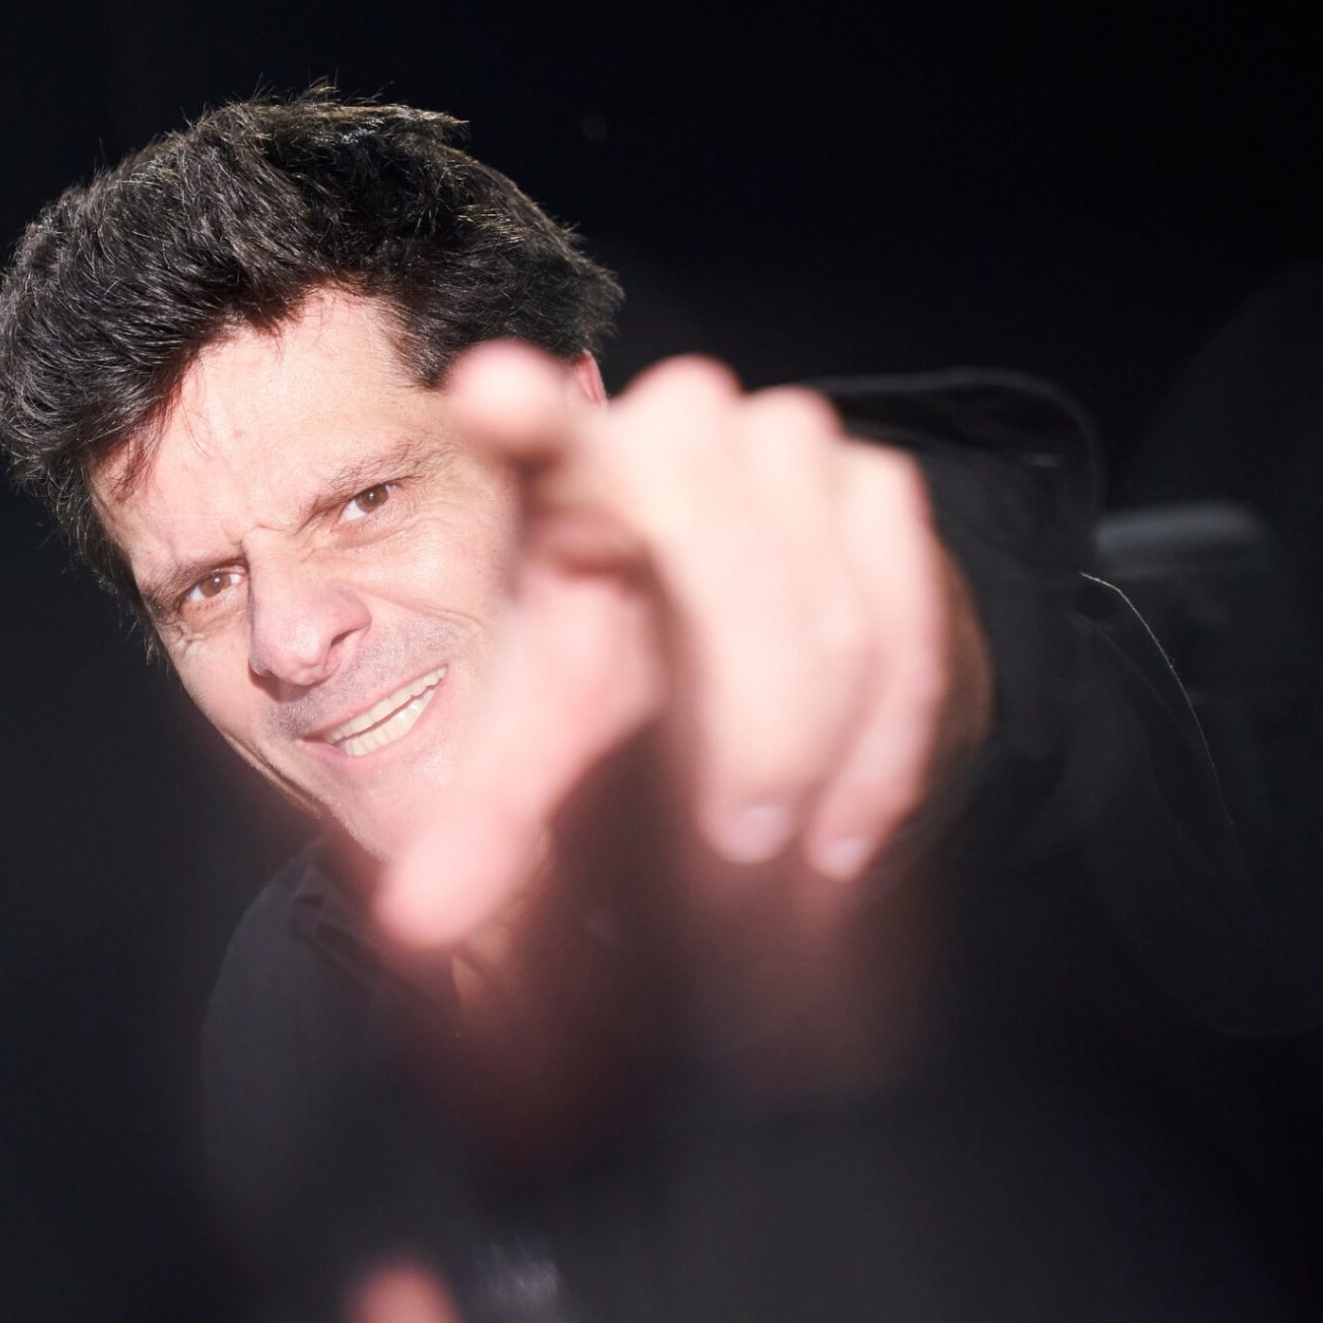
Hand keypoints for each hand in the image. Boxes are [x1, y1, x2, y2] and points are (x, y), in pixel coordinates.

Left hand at [375, 345, 991, 956]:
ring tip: (778, 855)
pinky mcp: (877, 486)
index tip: (493, 395)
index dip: (531, 419)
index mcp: (558, 491)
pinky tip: (843, 824)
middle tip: (730, 850)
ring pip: (822, 616)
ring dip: (810, 756)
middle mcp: (665, 436)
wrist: (770, 691)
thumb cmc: (631, 715)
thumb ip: (486, 833)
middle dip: (739, 733)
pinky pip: (906, 628)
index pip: (540, 444)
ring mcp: (778, 446)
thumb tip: (416, 927)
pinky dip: (880, 748)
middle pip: (716, 571)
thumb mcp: (548, 765)